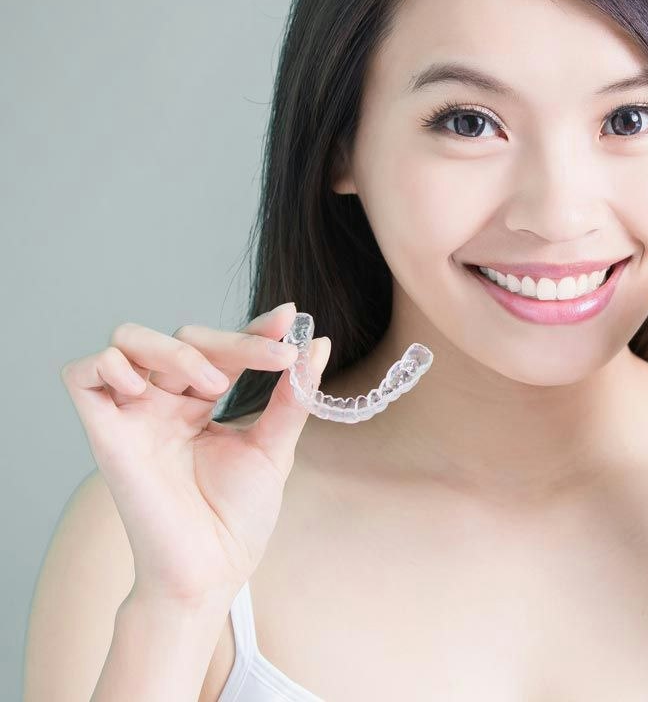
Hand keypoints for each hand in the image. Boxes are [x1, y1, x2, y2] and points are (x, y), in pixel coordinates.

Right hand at [61, 302, 331, 603]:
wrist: (211, 571)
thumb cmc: (236, 519)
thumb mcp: (273, 447)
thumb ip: (292, 396)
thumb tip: (319, 345)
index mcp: (199, 402)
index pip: (222, 345)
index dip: (254, 328)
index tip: (291, 320)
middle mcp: (164, 402)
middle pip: (185, 337)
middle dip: (235, 341)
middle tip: (278, 358)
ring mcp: (134, 415)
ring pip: (130, 339)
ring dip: (177, 349)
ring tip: (214, 384)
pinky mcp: (105, 434)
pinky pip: (83, 375)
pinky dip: (110, 364)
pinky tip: (146, 389)